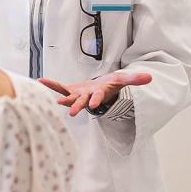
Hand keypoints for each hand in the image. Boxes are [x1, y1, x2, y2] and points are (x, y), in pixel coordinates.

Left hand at [38, 72, 152, 116]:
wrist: (99, 88)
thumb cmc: (110, 85)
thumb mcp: (122, 80)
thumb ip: (134, 80)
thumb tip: (150, 78)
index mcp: (99, 94)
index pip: (98, 98)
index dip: (96, 101)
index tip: (94, 105)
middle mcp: (87, 97)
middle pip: (81, 102)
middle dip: (77, 107)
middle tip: (70, 113)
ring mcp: (77, 95)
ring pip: (68, 96)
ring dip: (60, 97)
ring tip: (53, 100)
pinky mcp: (70, 90)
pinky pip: (59, 87)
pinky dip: (50, 84)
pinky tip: (40, 80)